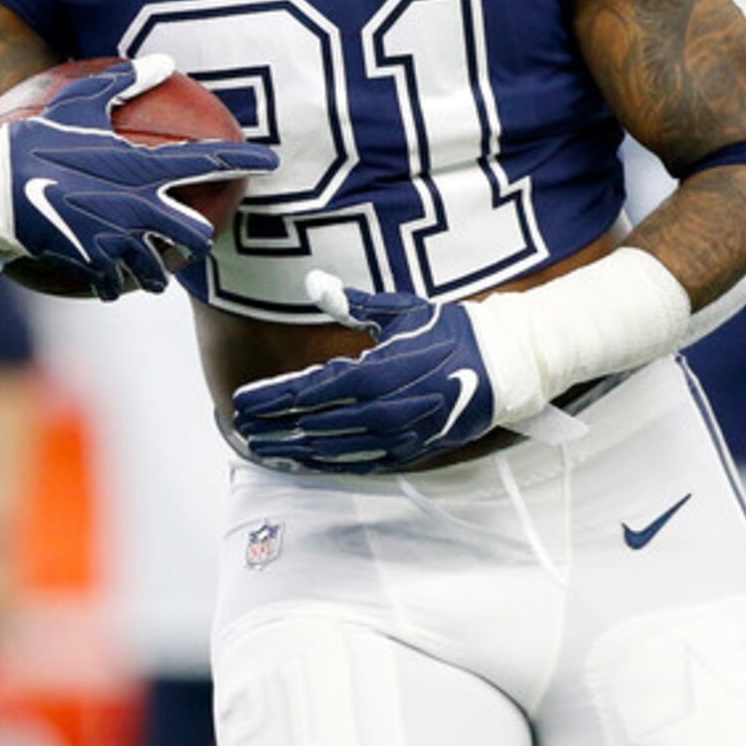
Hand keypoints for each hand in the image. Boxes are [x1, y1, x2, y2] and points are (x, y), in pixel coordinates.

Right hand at [0, 56, 277, 300]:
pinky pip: (115, 284)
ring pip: (158, 271)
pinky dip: (116, 284)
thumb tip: (163, 60)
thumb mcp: (78, 104)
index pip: (208, 163)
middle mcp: (137, 209)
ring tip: (154, 271)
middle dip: (199, 242)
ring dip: (158, 272)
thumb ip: (124, 84)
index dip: (245, 161)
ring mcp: (116, 241)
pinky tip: (110, 280)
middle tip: (196, 240)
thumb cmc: (33, 141)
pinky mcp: (90, 265)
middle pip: (194, 235)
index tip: (272, 161)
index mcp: (141, 168)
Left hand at [231, 277, 505, 472]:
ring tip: (264, 447)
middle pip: (311, 425)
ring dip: (294, 450)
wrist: (504, 366)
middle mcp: (381, 410)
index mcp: (375, 372)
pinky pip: (360, 463)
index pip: (307, 390)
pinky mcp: (410, 451)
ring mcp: (396, 436)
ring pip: (332, 450)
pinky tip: (308, 461)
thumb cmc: (451, 332)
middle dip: (272, 428)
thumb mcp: (402, 311)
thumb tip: (314, 282)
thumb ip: (353, 302)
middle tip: (241, 428)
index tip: (241, 401)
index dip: (271, 398)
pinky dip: (329, 463)